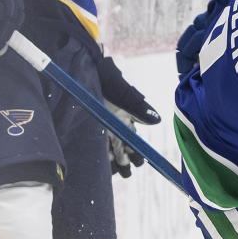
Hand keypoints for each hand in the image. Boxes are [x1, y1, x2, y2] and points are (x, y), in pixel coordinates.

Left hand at [97, 56, 159, 177]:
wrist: (81, 65)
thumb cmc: (104, 75)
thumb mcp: (121, 90)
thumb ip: (137, 105)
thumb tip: (156, 120)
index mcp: (125, 114)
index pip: (133, 136)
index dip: (137, 150)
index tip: (140, 162)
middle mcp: (114, 121)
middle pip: (122, 145)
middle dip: (126, 159)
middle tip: (127, 173)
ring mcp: (100, 123)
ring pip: (109, 147)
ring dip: (113, 160)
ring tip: (115, 173)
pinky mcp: (87, 124)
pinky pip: (94, 143)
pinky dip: (98, 154)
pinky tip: (98, 165)